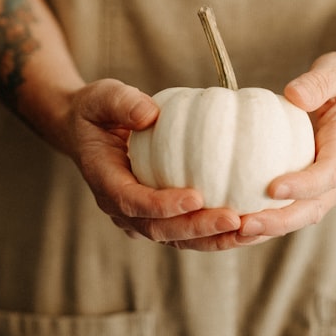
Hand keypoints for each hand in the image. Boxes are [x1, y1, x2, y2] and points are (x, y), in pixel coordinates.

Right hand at [64, 79, 242, 249]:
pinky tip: (249, 224)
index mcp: (105, 181)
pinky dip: (216, 232)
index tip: (196, 197)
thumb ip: (122, 102)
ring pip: (177, 238)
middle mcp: (121, 208)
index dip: (163, 205)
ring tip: (250, 230)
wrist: (85, 133)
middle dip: (197, 228)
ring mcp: (139, 217)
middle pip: (159, 229)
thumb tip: (150, 113)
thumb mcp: (102, 97)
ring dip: (213, 238)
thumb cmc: (96, 111)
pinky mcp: (158, 217)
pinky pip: (187, 230)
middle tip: (233, 219)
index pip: (132, 202)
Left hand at [231, 52, 335, 245]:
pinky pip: (285, 212)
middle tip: (245, 224)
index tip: (272, 187)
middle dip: (279, 222)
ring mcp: (323, 190)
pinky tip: (230, 223)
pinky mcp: (307, 192)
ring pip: (297, 218)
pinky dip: (262, 222)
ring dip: (267, 229)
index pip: (327, 175)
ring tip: (233, 233)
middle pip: (311, 209)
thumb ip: (319, 82)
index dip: (302, 185)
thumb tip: (294, 94)